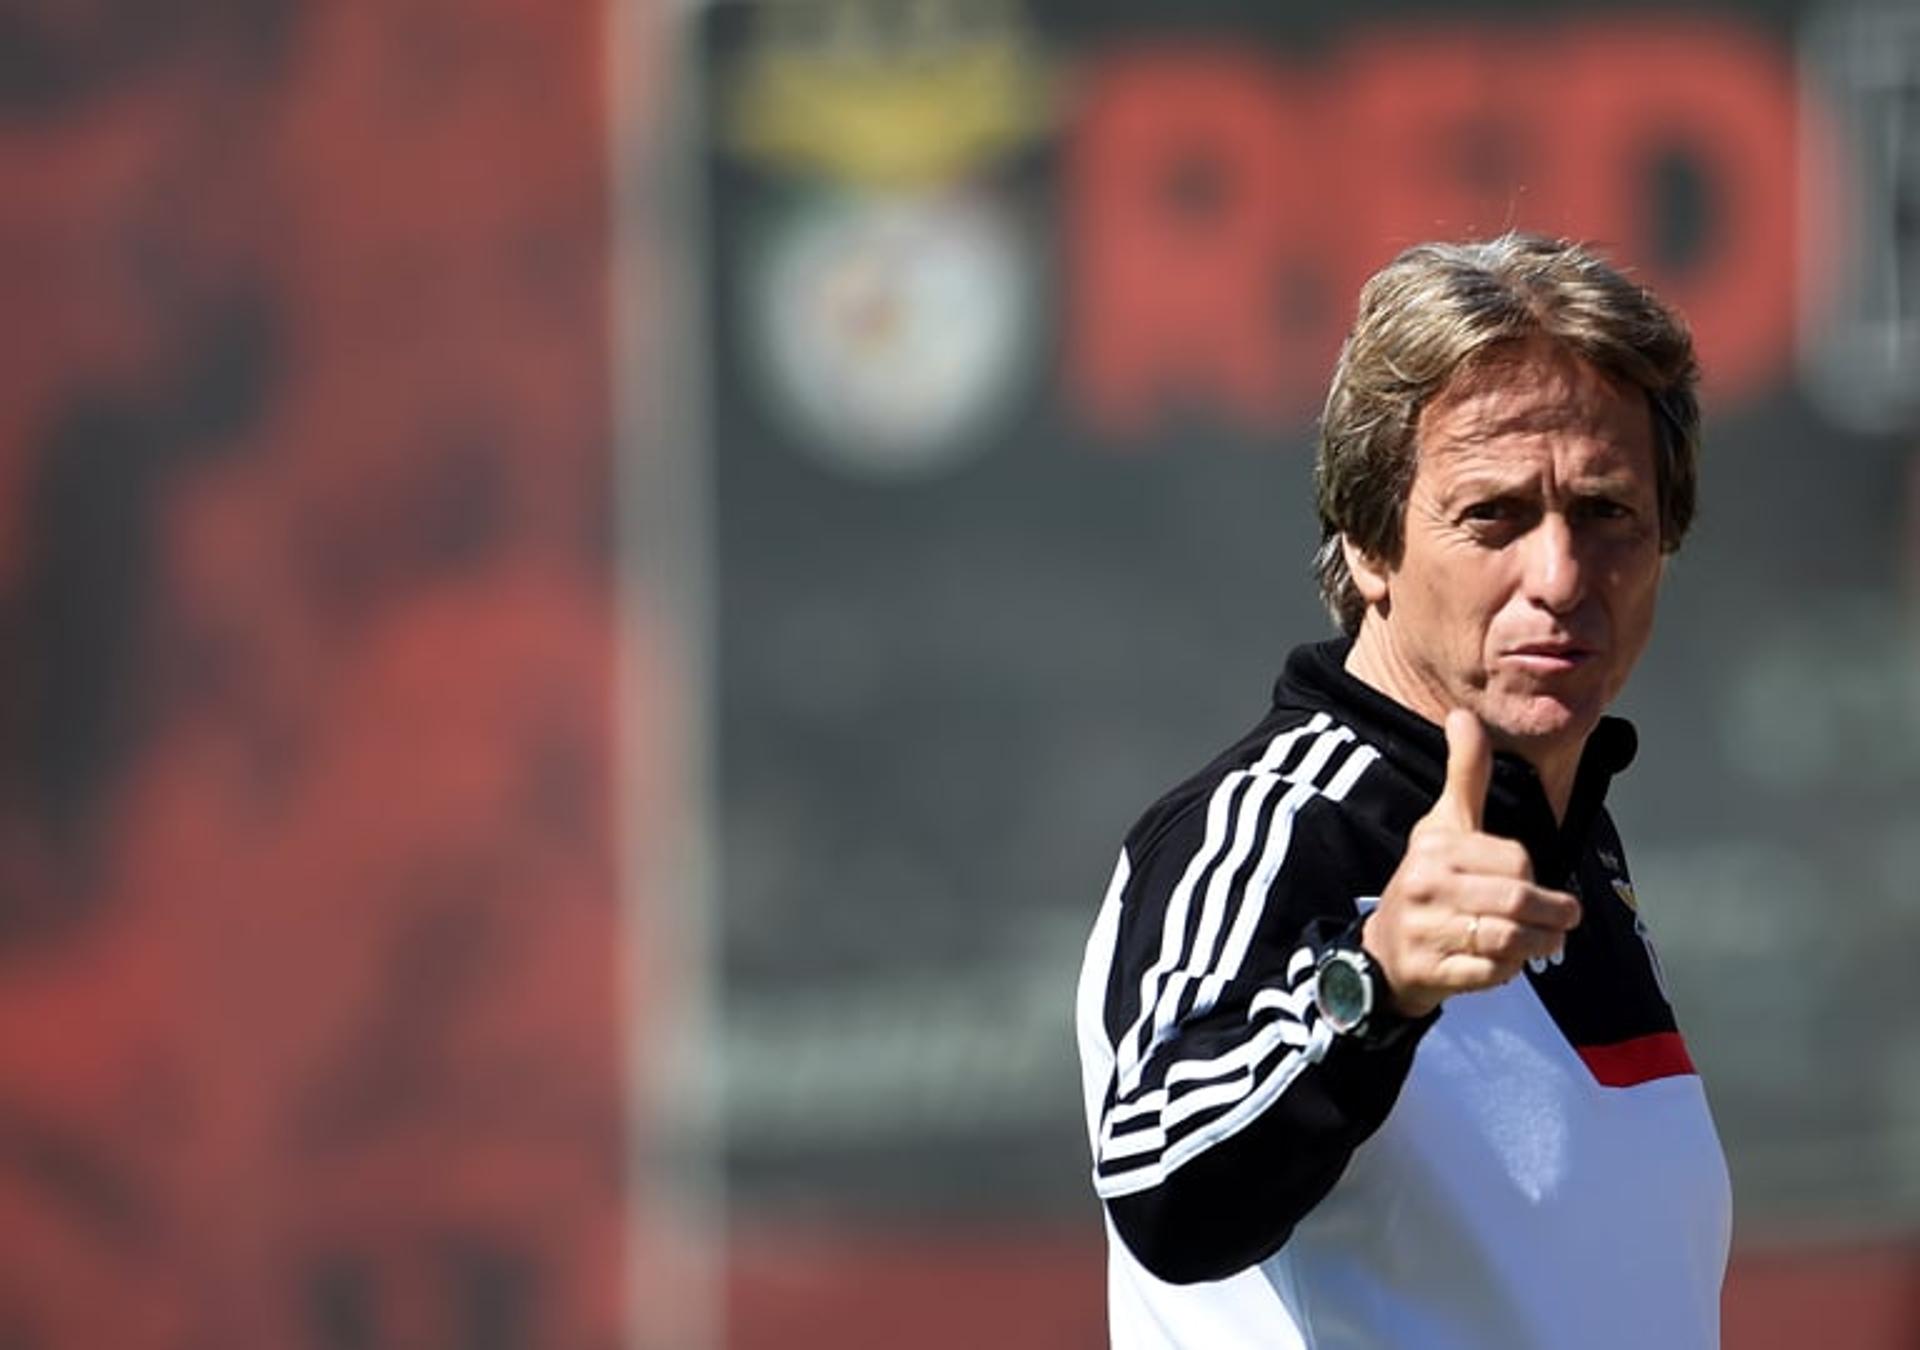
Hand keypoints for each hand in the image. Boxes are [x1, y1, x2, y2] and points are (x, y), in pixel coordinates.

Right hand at [1362, 709, 1581, 1017]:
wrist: (1384, 951)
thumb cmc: (1427, 882)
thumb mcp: (1443, 825)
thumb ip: (1464, 774)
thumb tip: (1462, 715)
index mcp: (1436, 848)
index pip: (1515, 859)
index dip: (1534, 872)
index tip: (1532, 882)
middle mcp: (1424, 886)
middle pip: (1517, 900)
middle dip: (1552, 915)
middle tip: (1564, 920)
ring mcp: (1425, 931)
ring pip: (1509, 939)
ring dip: (1539, 945)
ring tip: (1547, 943)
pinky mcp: (1430, 972)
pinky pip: (1491, 973)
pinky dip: (1510, 971)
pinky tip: (1508, 963)